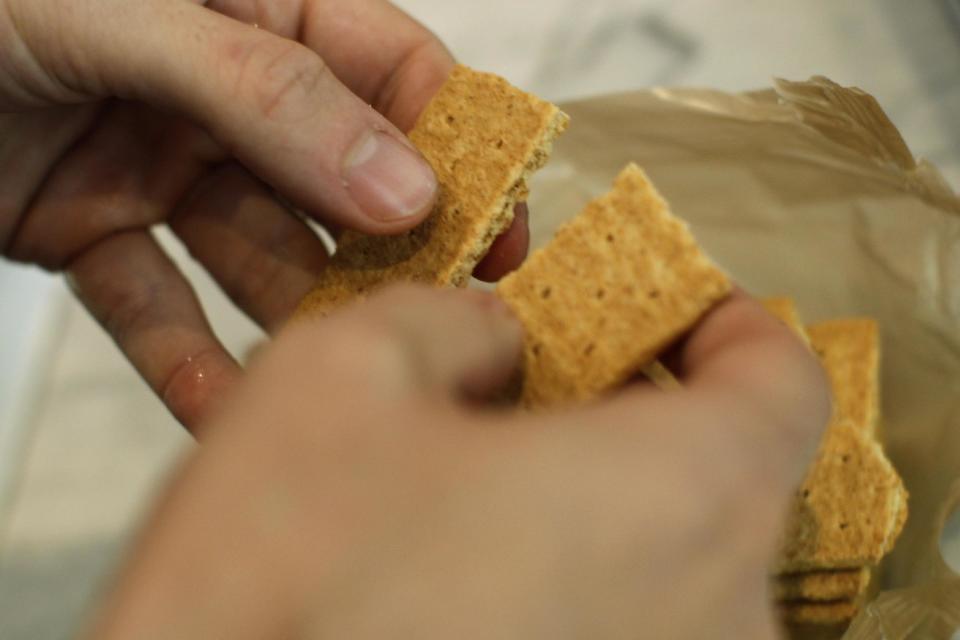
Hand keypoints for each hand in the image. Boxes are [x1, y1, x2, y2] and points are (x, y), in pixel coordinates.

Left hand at [0, 0, 528, 430]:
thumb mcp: (120, 9)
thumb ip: (267, 93)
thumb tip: (404, 182)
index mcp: (254, 3)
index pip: (392, 71)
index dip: (455, 143)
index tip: (497, 224)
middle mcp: (222, 90)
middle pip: (338, 179)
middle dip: (385, 251)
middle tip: (434, 321)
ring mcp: (162, 165)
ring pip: (257, 254)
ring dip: (293, 317)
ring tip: (336, 375)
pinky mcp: (93, 231)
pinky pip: (155, 303)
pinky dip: (186, 360)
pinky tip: (225, 410)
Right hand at [86, 286, 828, 638]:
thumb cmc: (281, 586)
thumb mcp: (340, 377)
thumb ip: (447, 320)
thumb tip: (494, 339)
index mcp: (681, 497)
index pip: (777, 381)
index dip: (725, 325)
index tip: (666, 311)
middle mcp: (715, 621)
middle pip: (725, 476)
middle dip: (639, 413)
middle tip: (543, 386)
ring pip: (673, 564)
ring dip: (601, 505)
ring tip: (488, 488)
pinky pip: (631, 628)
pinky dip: (578, 585)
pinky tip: (471, 576)